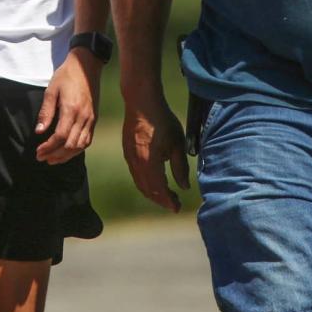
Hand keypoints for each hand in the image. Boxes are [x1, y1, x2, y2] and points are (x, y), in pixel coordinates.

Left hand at [35, 49, 101, 163]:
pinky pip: (87, 140)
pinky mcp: (94, 119)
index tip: (38, 152)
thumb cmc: (66, 76)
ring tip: (53, 159)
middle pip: (70, 145)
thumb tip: (39, 131)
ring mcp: (91, 119)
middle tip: (41, 158)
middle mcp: (83, 117)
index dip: (49, 147)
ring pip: (80, 145)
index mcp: (72, 109)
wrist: (86, 65)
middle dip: (55, 155)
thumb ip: (46, 112)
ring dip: (66, 155)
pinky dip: (77, 149)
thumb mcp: (51, 90)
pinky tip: (68, 151)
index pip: (60, 136)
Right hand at [122, 96, 189, 212]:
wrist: (142, 102)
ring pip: (140, 183)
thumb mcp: (177, 143)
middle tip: (174, 204)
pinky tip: (155, 180)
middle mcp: (136, 163)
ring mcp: (129, 157)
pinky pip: (135, 174)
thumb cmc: (162, 120)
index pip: (159, 190)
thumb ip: (180, 167)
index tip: (178, 208)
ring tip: (166, 194)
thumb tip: (184, 187)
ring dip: (153, 192)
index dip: (168, 201)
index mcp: (149, 162)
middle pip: (147, 190)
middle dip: (161, 200)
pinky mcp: (127, 151)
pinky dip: (146, 182)